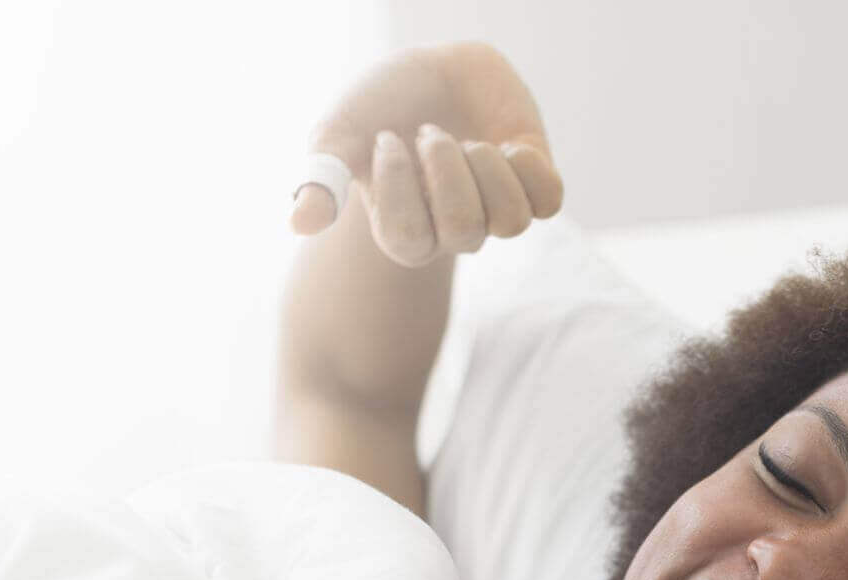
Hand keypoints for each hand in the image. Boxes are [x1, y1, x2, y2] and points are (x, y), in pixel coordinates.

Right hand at [290, 41, 564, 266]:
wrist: (432, 71)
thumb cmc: (381, 106)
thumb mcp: (339, 134)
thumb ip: (321, 177)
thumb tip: (299, 223)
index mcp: (406, 231)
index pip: (410, 241)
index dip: (400, 188)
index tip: (386, 138)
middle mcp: (453, 230)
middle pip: (465, 234)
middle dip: (448, 173)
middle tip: (429, 133)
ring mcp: (496, 208)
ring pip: (512, 221)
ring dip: (487, 168)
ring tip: (466, 139)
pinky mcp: (533, 184)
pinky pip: (548, 200)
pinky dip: (528, 167)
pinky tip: (506, 142)